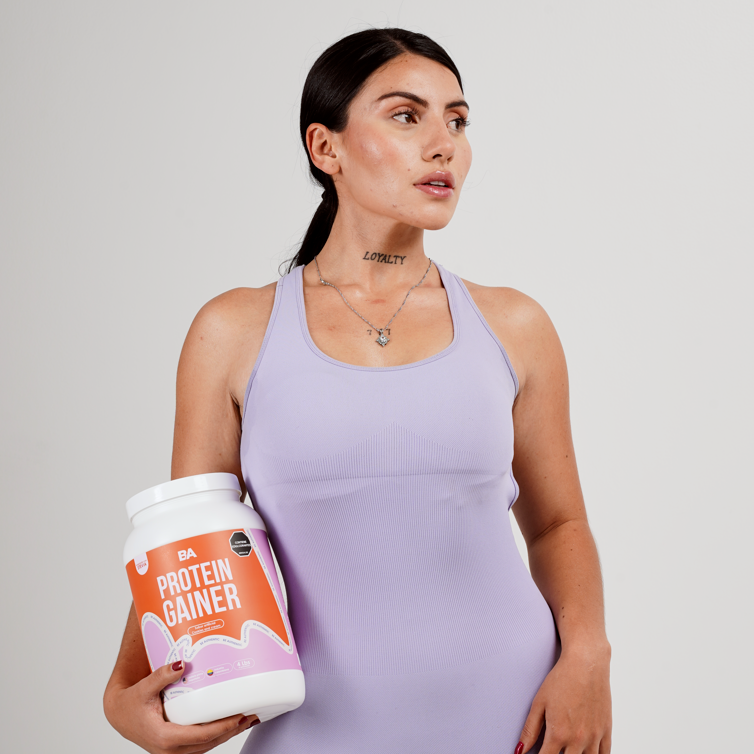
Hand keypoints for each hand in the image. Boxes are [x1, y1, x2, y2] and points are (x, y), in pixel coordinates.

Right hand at [103, 659, 259, 752]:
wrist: (119, 713)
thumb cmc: (130, 702)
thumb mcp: (144, 687)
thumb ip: (161, 675)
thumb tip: (180, 663)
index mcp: (163, 737)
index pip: (200, 735)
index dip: (222, 726)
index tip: (239, 715)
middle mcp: (169, 749)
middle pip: (208, 743)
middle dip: (231, 731)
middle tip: (251, 715)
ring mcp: (173, 750)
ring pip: (206, 747)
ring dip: (227, 735)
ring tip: (247, 720)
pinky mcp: (176, 747)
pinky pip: (200, 745)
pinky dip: (216, 736)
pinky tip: (230, 725)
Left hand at [515, 645, 611, 753]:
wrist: (586, 663)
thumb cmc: (562, 679)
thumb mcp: (539, 703)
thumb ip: (530, 730)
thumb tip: (520, 750)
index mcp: (558, 733)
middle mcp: (577, 739)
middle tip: (554, 748)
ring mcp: (594, 737)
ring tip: (568, 749)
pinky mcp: (606, 731)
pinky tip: (585, 751)